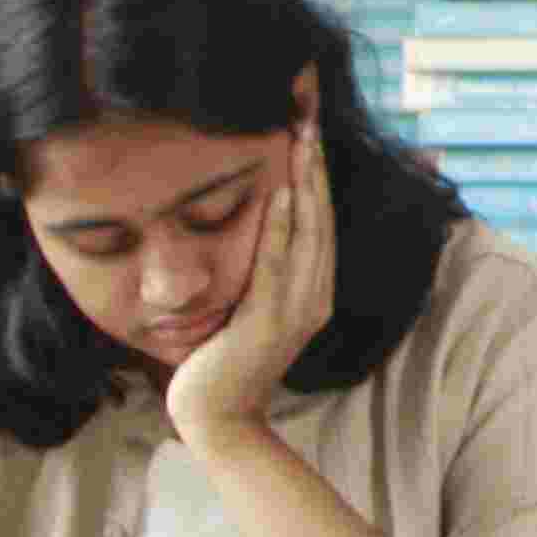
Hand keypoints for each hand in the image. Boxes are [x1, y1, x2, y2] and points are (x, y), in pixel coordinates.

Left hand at [169, 127, 334, 453]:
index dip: (319, 177)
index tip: (310, 133)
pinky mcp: (268, 322)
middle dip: (316, 169)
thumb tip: (255, 223)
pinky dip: (283, 228)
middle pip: (321, 220)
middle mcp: (314, 298)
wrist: (215, 416)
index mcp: (314, 292)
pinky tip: (283, 194)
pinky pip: (278, 266)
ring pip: (308, 235)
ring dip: (306, 185)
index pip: (321, 223)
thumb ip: (261, 270)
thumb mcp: (249, 305)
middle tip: (309, 121)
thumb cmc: (223, 358)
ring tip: (302, 143)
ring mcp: (296, 311)